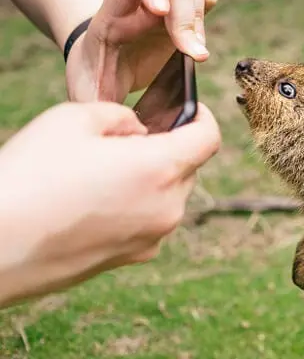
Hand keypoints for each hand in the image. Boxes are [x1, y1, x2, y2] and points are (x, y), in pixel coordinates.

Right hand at [0, 101, 219, 307]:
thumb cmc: (31, 175)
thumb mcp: (73, 118)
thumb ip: (121, 116)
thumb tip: (140, 130)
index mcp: (161, 168)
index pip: (209, 138)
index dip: (203, 117)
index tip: (190, 109)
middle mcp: (168, 207)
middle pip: (189, 167)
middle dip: (169, 147)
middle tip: (130, 138)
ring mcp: (152, 237)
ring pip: (169, 195)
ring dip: (152, 177)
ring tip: (105, 170)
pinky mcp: (133, 258)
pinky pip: (150, 220)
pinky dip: (138, 204)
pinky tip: (96, 200)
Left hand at [64, 0, 218, 102]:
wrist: (98, 66)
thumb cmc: (94, 79)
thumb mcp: (88, 94)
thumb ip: (99, 107)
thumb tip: (123, 129)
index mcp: (114, 15)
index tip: (160, 11)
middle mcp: (142, 4)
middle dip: (188, 20)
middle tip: (196, 57)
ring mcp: (165, 5)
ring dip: (200, 18)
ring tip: (197, 54)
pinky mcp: (182, 14)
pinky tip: (203, 32)